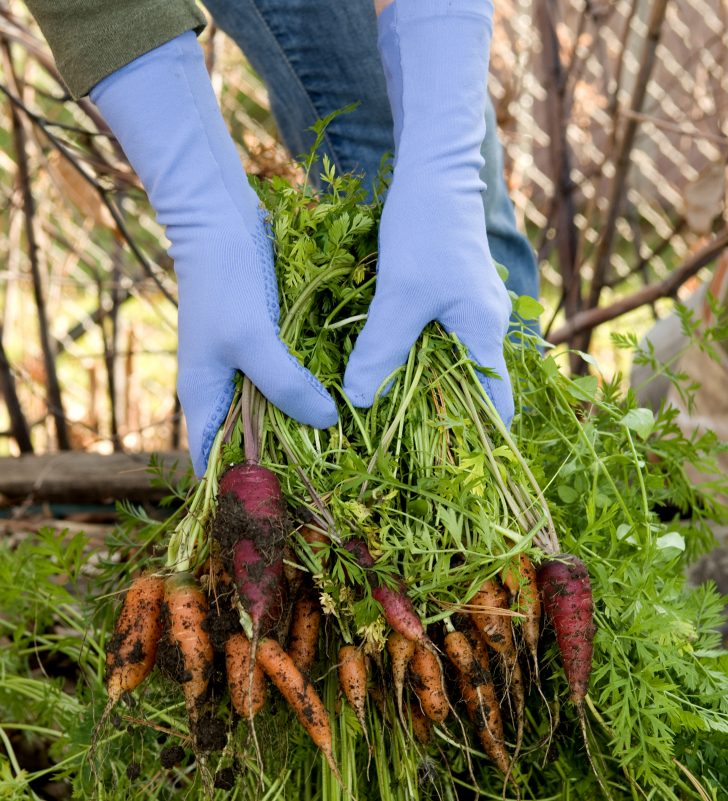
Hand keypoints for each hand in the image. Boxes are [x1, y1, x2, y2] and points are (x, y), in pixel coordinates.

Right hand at [91, 32, 336, 474]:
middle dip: (276, 466)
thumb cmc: (224, 281)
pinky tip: (336, 405)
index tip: (277, 513)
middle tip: (323, 489)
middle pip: (244, 443)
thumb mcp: (253, 338)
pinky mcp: (262, 344)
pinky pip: (282, 382)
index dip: (236, 491)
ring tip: (339, 455)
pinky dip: (303, 397)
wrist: (219, 219)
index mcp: (203, 396)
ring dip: (295, 430)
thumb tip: (327, 422)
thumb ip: (286, 384)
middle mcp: (220, 388)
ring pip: (268, 413)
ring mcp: (241, 365)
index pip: (211, 464)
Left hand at [343, 0, 512, 426]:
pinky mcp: (450, 295)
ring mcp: (469, 310)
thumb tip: (359, 402)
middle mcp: (485, 326)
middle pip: (471, 387)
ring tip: (389, 415)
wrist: (436, 170)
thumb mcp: (399, 295)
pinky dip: (415, 359)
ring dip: (424, 387)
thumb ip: (382, 349)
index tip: (452, 470)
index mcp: (484, 332)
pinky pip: (436, 340)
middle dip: (441, 417)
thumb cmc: (426, 230)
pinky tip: (386, 367)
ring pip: (450, 363)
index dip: (479, 439)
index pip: (496, 404)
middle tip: (406, 447)